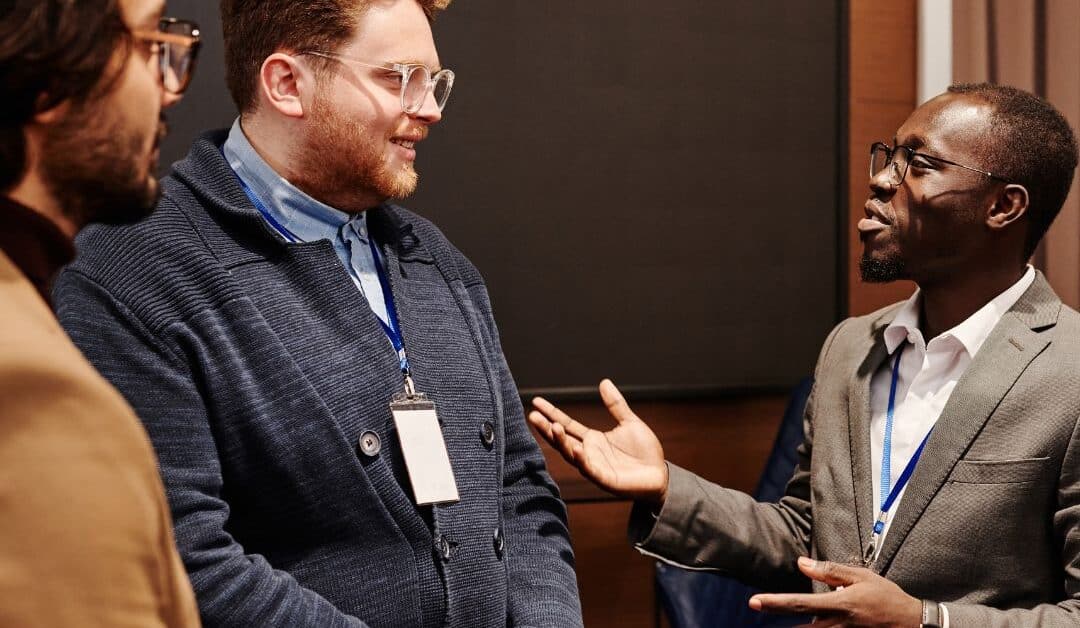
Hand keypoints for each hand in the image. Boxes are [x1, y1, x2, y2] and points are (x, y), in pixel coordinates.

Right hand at [528, 379, 668, 504]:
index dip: (552, 413)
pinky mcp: (606, 479)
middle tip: (532, 415)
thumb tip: (604, 382)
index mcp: (593, 440)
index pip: (567, 424)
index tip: (536, 402)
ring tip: (553, 427)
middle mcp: (589, 453)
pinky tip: (576, 449)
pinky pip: (590, 470)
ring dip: (561, 442)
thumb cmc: (645, 452)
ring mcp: (595, 467)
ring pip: (572, 455)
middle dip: (547, 429)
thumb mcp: (629, 422)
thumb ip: (616, 405)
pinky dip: (582, 461)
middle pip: (562, 440)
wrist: (660, 476)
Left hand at [748, 557, 921, 626]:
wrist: (912, 623)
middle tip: (755, 608)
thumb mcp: (861, 577)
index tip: (755, 602)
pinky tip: (806, 623)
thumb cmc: (887, 597)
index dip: (775, 603)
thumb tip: (801, 564)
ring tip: (779, 622)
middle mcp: (838, 624)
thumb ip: (830, 571)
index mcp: (839, 604)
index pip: (799, 604)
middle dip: (777, 619)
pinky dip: (813, 627)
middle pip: (799, 626)